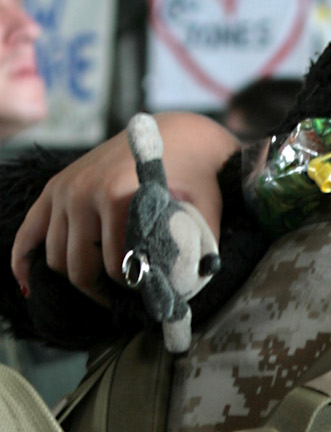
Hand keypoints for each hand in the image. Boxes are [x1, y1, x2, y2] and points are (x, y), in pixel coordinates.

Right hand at [12, 112, 233, 300]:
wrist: (178, 134)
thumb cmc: (196, 172)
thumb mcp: (205, 206)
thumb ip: (201, 244)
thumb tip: (192, 283)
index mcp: (118, 195)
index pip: (115, 265)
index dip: (132, 287)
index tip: (147, 294)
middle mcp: (82, 192)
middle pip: (79, 266)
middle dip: (102, 290)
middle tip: (124, 298)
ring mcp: (64, 189)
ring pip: (55, 257)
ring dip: (75, 278)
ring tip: (102, 288)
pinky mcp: (54, 188)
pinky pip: (27, 233)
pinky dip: (24, 261)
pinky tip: (30, 285)